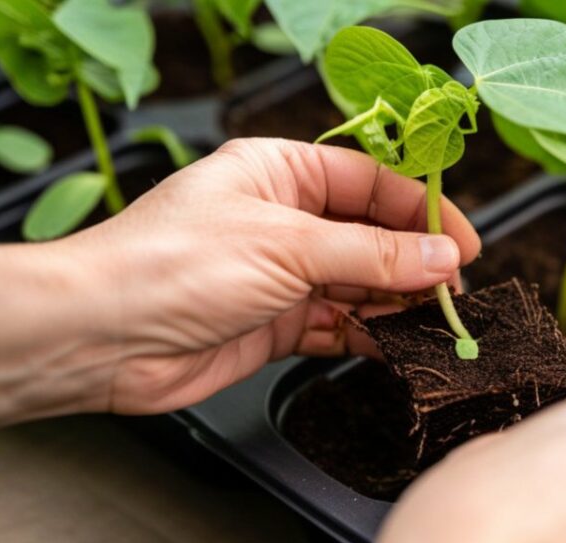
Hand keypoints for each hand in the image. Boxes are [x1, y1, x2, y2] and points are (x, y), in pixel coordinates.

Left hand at [0, 138, 478, 423]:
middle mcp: (283, 220)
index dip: (421, 211)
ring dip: (398, 305)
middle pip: (371, 236)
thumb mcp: (288, 247)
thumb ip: (374, 254)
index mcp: (279, 172)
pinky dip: (370, 338)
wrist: (102, 338)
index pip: (370, 183)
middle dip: (415, 264)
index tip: (463, 243)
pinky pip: (340, 326)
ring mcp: (280, 275)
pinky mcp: (275, 324)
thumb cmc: (172, 266)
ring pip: (360, 285)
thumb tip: (443, 257)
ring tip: (436, 324)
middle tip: (454, 292)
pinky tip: (398, 347)